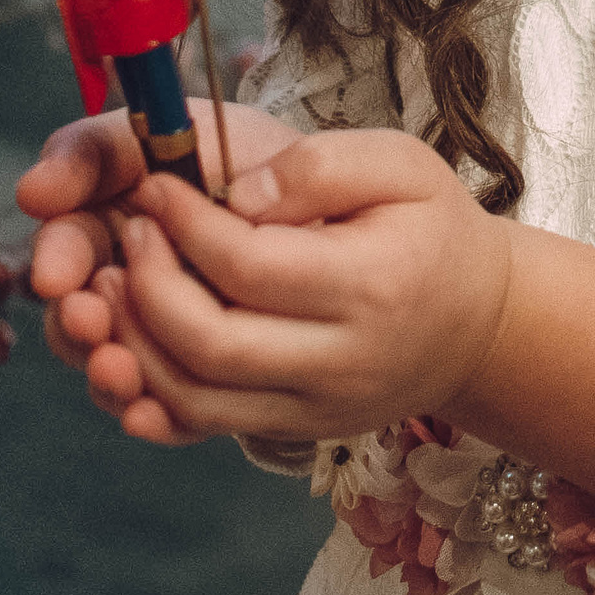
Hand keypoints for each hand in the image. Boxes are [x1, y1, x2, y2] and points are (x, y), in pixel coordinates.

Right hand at [18, 101, 299, 409]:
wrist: (334, 201)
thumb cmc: (244, 153)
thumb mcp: (174, 128)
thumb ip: (97, 151)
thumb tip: (33, 192)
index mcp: (109, 222)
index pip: (66, 247)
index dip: (56, 260)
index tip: (58, 274)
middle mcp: (128, 284)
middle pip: (79, 321)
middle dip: (76, 325)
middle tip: (90, 320)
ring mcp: (165, 334)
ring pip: (116, 371)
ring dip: (107, 373)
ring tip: (119, 368)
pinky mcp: (205, 377)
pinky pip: (171, 410)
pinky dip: (153, 414)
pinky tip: (147, 414)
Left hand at [63, 130, 515, 449]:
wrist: (479, 324)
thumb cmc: (432, 229)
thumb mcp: (401, 164)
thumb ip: (318, 166)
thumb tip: (232, 194)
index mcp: (372, 287)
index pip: (249, 266)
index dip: (184, 224)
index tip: (154, 183)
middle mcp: (343, 363)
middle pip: (211, 344)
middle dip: (147, 286)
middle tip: (129, 230)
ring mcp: (318, 409)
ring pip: (195, 397)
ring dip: (135, 341)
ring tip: (115, 279)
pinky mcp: (297, 430)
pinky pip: (206, 423)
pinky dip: (154, 384)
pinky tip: (133, 334)